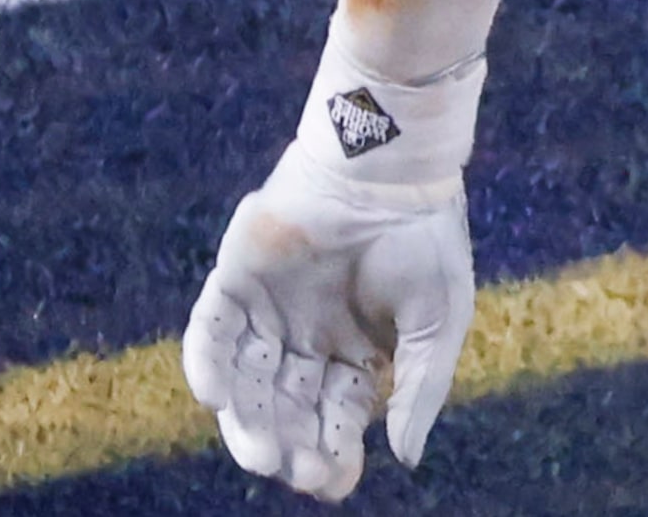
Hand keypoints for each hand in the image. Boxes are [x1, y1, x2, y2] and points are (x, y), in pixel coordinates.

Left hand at [182, 145, 472, 499]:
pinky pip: (210, 330)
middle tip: (294, 472)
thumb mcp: (440, 319)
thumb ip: (422, 388)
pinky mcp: (235, 279)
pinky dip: (207, 363)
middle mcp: (306, 337)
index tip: (335, 481)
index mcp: (355, 350)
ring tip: (260, 453)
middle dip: (290, 444)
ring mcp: (267, 310)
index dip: (334, 451)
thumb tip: (405, 458)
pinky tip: (214, 395)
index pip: (336, 416)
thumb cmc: (426, 238)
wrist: (392, 166)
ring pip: (245, 380)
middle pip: (286, 407)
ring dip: (247, 419)